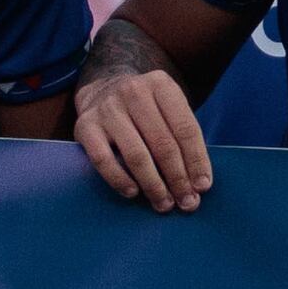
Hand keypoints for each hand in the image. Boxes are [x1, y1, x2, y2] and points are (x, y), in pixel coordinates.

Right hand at [74, 70, 214, 211]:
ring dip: (153, 185)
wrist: (102, 90)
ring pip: (136, 155)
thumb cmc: (145, 109)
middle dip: (178, 178)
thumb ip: (182, 140)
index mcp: (161, 84)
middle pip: (163, 143)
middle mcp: (134, 91)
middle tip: (187, 202)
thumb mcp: (168, 109)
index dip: (196, 161)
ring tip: (163, 203)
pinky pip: (104, 160)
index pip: (185, 128)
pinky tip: (133, 192)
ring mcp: (108, 108)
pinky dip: (120, 180)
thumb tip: (198, 185)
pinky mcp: (85, 125)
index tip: (202, 186)